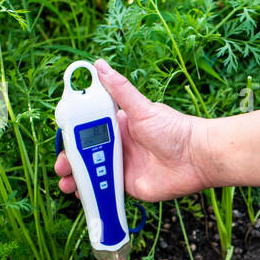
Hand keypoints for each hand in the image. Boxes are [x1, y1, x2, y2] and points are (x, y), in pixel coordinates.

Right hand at [54, 59, 213, 202]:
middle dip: (70, 160)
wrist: (198, 158)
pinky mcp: (129, 185)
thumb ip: (120, 90)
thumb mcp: (143, 108)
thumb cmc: (175, 130)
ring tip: (66, 183)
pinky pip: (105, 189)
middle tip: (62, 165)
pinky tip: (80, 195)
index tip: (62, 139)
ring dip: (76, 178)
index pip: (88, 129)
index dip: (73, 135)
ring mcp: (122, 166)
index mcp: (118, 125)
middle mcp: (118, 146)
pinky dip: (91, 193)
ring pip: (92, 173)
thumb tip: (98, 65)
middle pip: (86, 153)